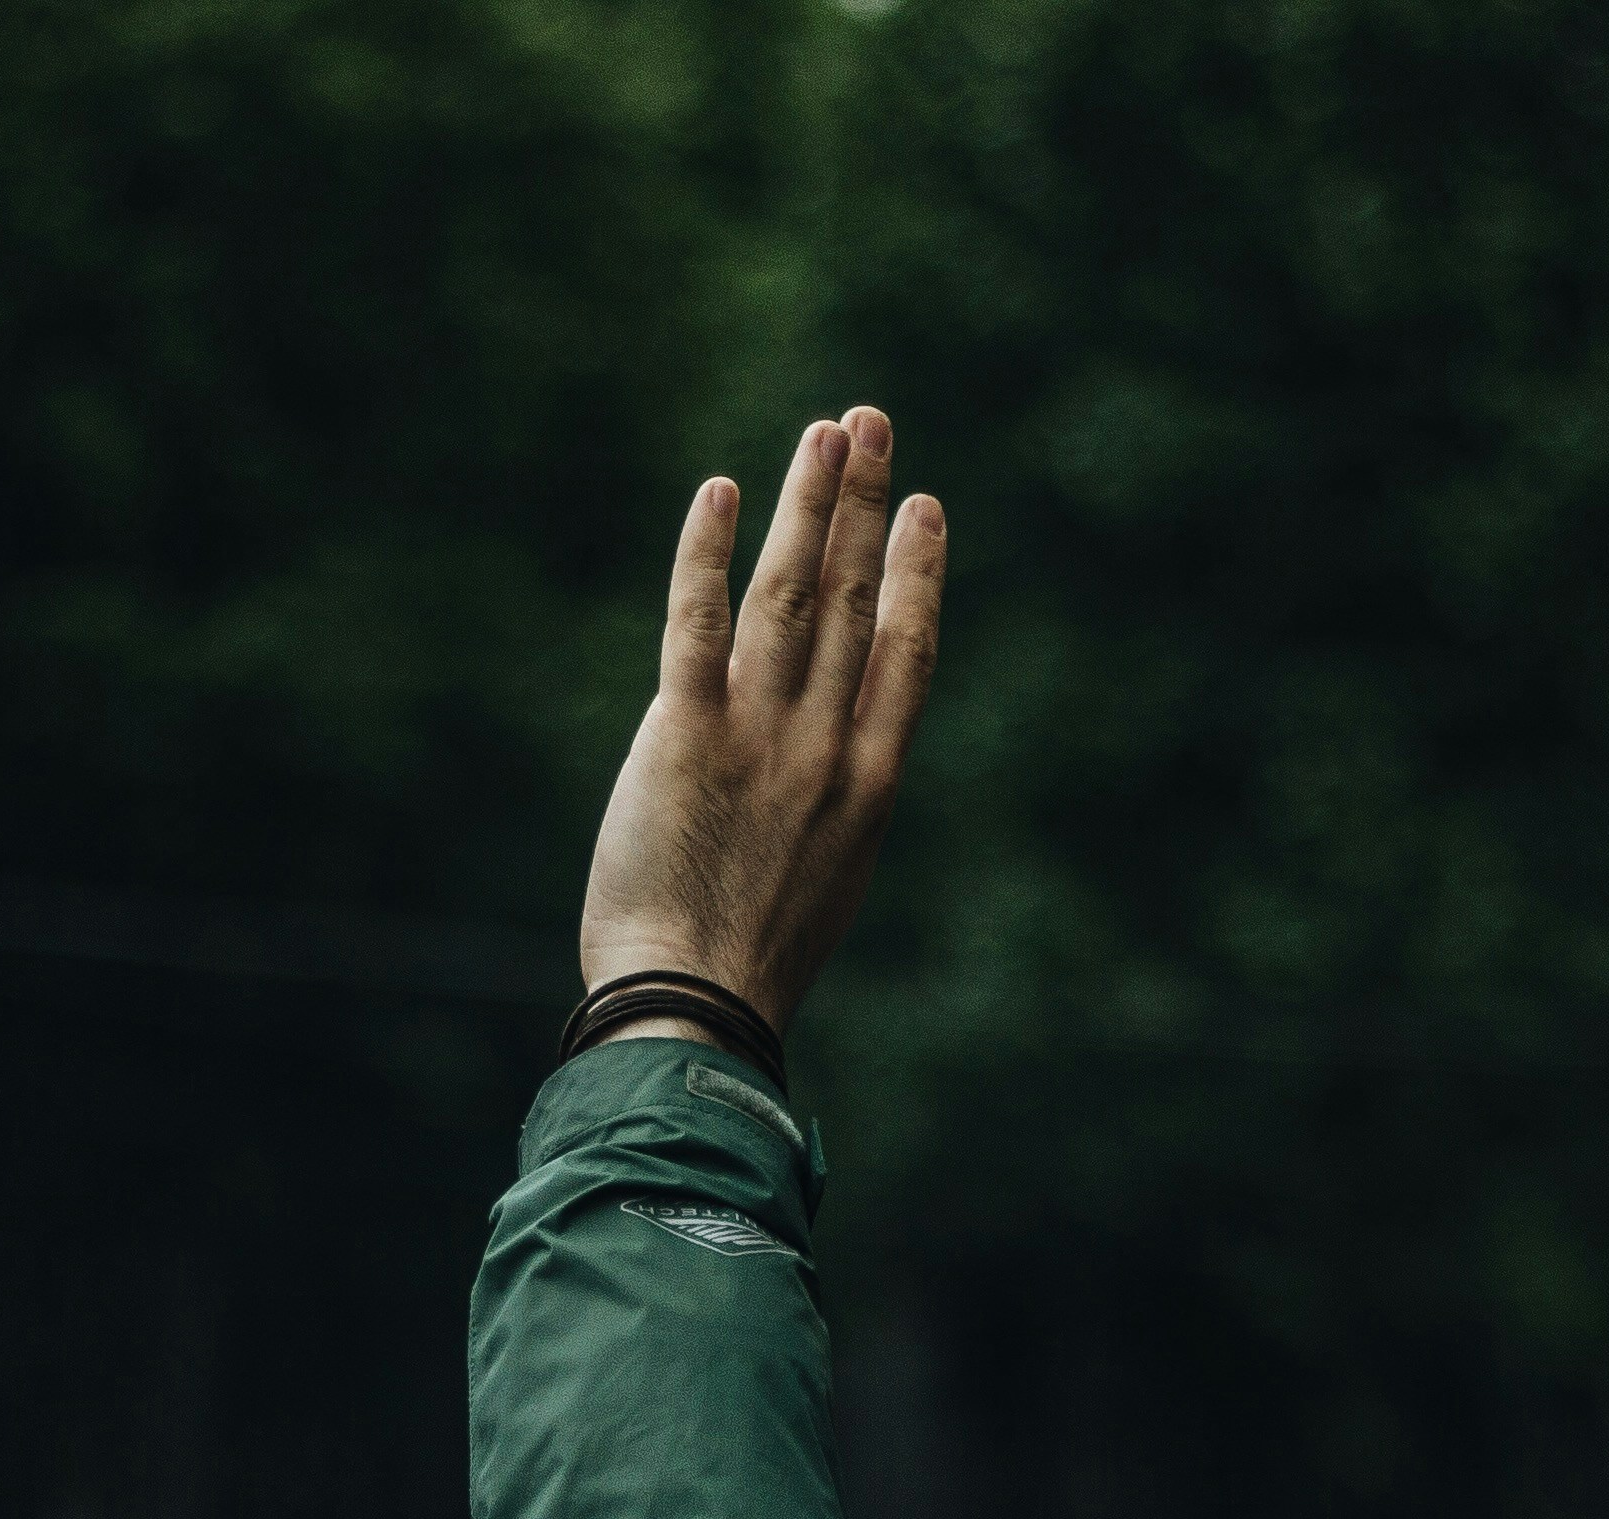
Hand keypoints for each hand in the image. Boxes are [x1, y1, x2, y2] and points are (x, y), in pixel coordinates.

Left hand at [574, 407, 946, 1027]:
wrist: (695, 1006)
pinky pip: (698, 625)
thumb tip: (826, 776)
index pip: (906, 650)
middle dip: (862, 504)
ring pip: (789, 595)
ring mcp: (759, 737)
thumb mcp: (823, 883)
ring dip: (806, 505)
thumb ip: (827, 808)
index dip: (916, 569)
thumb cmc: (749, 965)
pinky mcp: (684, 737)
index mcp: (870, 783)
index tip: (924, 503)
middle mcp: (825, 746)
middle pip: (850, 600)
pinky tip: (721, 494)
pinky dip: (709, 556)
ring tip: (823, 433)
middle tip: (869, 421)